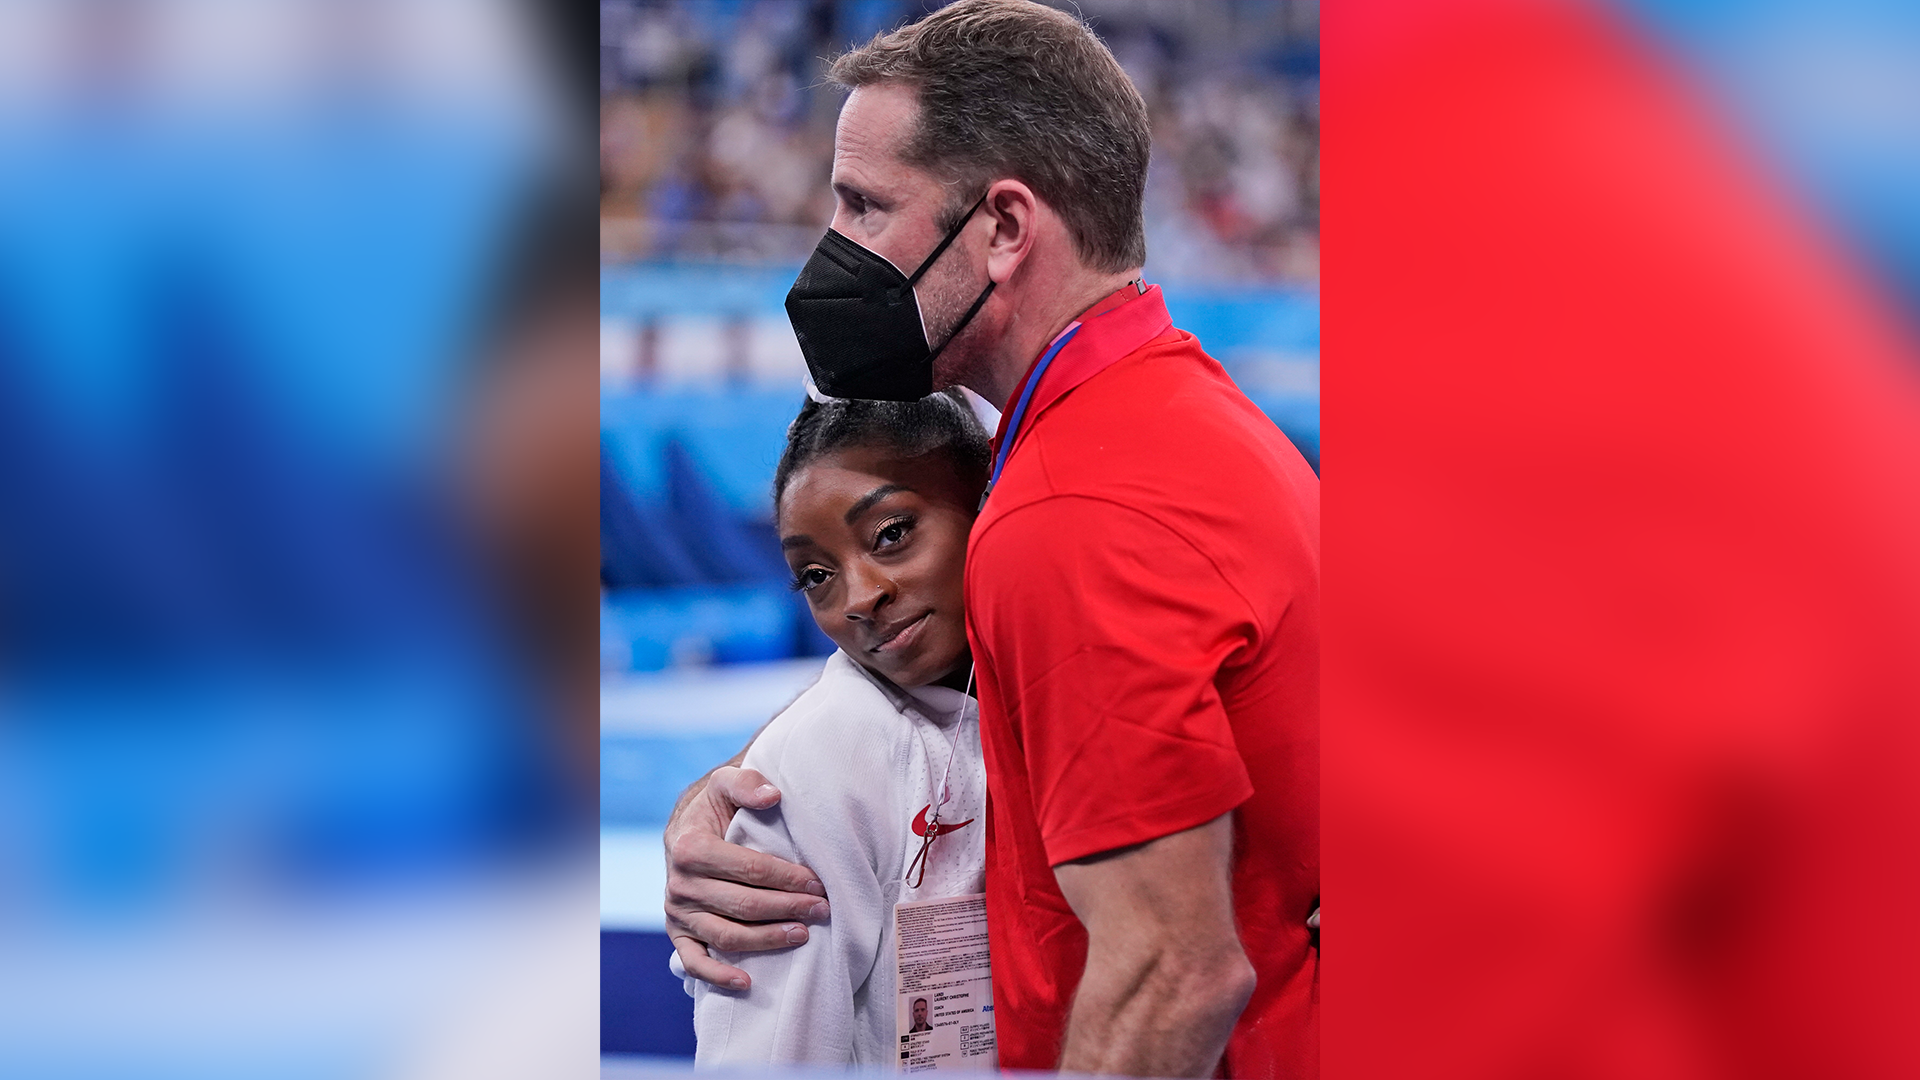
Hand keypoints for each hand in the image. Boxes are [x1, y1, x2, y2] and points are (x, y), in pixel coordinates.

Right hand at [664, 766, 828, 989]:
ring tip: (803, 935)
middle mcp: (680, 883)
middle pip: (744, 905)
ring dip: (767, 940)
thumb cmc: (716, 806)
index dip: (789, 878)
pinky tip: (747, 982)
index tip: (820, 883)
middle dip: (788, 908)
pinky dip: (718, 975)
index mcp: (690, 846)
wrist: (687, 825)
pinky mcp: (677, 932)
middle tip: (822, 909)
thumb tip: (773, 796)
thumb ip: (747, 783)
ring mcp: (677, 912)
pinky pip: (694, 962)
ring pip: (727, 936)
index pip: (750, 869)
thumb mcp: (726, 782)